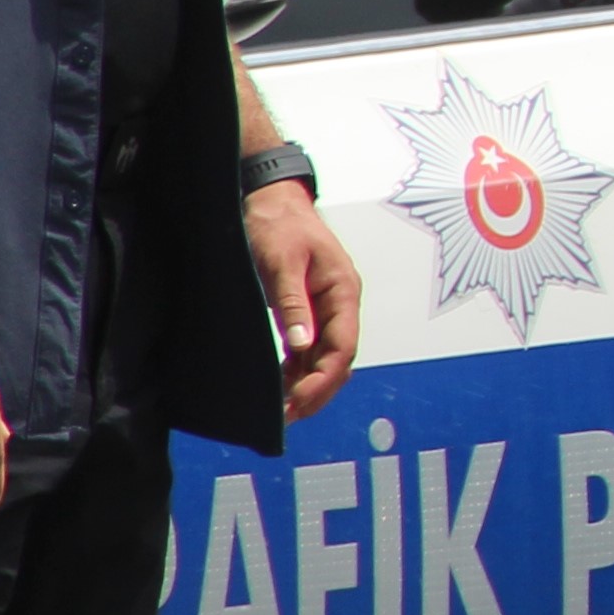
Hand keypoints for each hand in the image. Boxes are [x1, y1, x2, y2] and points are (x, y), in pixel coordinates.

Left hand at [251, 181, 365, 421]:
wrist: (270, 198)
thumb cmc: (278, 224)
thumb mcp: (282, 263)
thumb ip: (293, 305)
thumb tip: (301, 346)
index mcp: (343, 292)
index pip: (343, 348)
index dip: (323, 379)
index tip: (298, 402)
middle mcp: (340, 304)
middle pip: (339, 359)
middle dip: (317, 390)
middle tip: (288, 416)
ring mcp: (326, 307)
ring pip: (325, 357)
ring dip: (307, 383)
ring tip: (282, 408)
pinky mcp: (308, 308)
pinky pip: (311, 347)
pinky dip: (299, 368)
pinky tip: (282, 383)